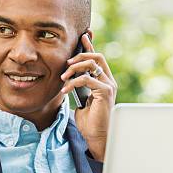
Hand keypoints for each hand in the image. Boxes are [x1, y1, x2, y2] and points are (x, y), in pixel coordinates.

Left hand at [60, 33, 116, 160]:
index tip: (82, 35)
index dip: (90, 46)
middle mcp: (109, 80)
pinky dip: (73, 83)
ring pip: (92, 64)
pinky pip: (87, 79)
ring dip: (75, 68)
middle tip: (67, 63)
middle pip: (97, 56)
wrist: (96, 136)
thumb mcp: (81, 99)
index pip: (97, 58)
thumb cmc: (89, 121)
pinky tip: (65, 90)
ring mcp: (109, 85)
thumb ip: (79, 86)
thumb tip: (69, 76)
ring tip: (63, 77)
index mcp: (104, 81)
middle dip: (81, 55)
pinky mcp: (106, 92)